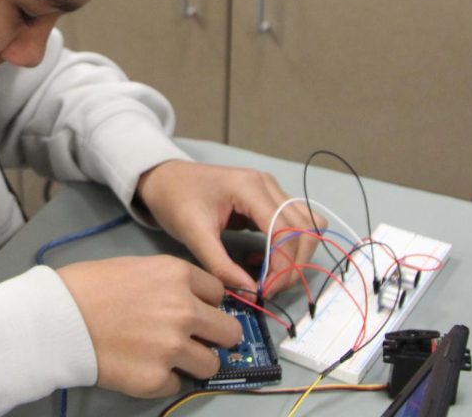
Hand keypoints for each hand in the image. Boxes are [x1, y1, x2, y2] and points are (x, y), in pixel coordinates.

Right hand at [57, 255, 241, 397]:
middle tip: (195, 340)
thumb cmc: (87, 286)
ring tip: (166, 357)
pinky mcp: (157, 379)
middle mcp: (184, 311)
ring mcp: (173, 348)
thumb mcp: (136, 267)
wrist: (57, 318)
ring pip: (211, 364)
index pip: (219, 293)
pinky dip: (162, 378)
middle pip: (228, 332)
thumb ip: (168, 284)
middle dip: (215, 337)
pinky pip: (176, 384)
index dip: (206, 303)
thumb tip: (189, 303)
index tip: (196, 311)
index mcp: (178, 276)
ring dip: (193, 362)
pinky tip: (140, 366)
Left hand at [135, 160, 324, 295]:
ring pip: (307, 228)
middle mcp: (268, 185)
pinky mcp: (268, 200)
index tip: (264, 291)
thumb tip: (250, 292)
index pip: (285, 231)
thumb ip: (221, 265)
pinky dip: (287, 248)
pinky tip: (260, 260)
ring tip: (267, 277)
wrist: (164, 179)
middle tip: (268, 289)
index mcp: (250, 188)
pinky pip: (293, 226)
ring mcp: (271, 191)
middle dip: (293, 265)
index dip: (282, 266)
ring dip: (295, 257)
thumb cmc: (175, 200)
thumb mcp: (193, 235)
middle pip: (305, 230)